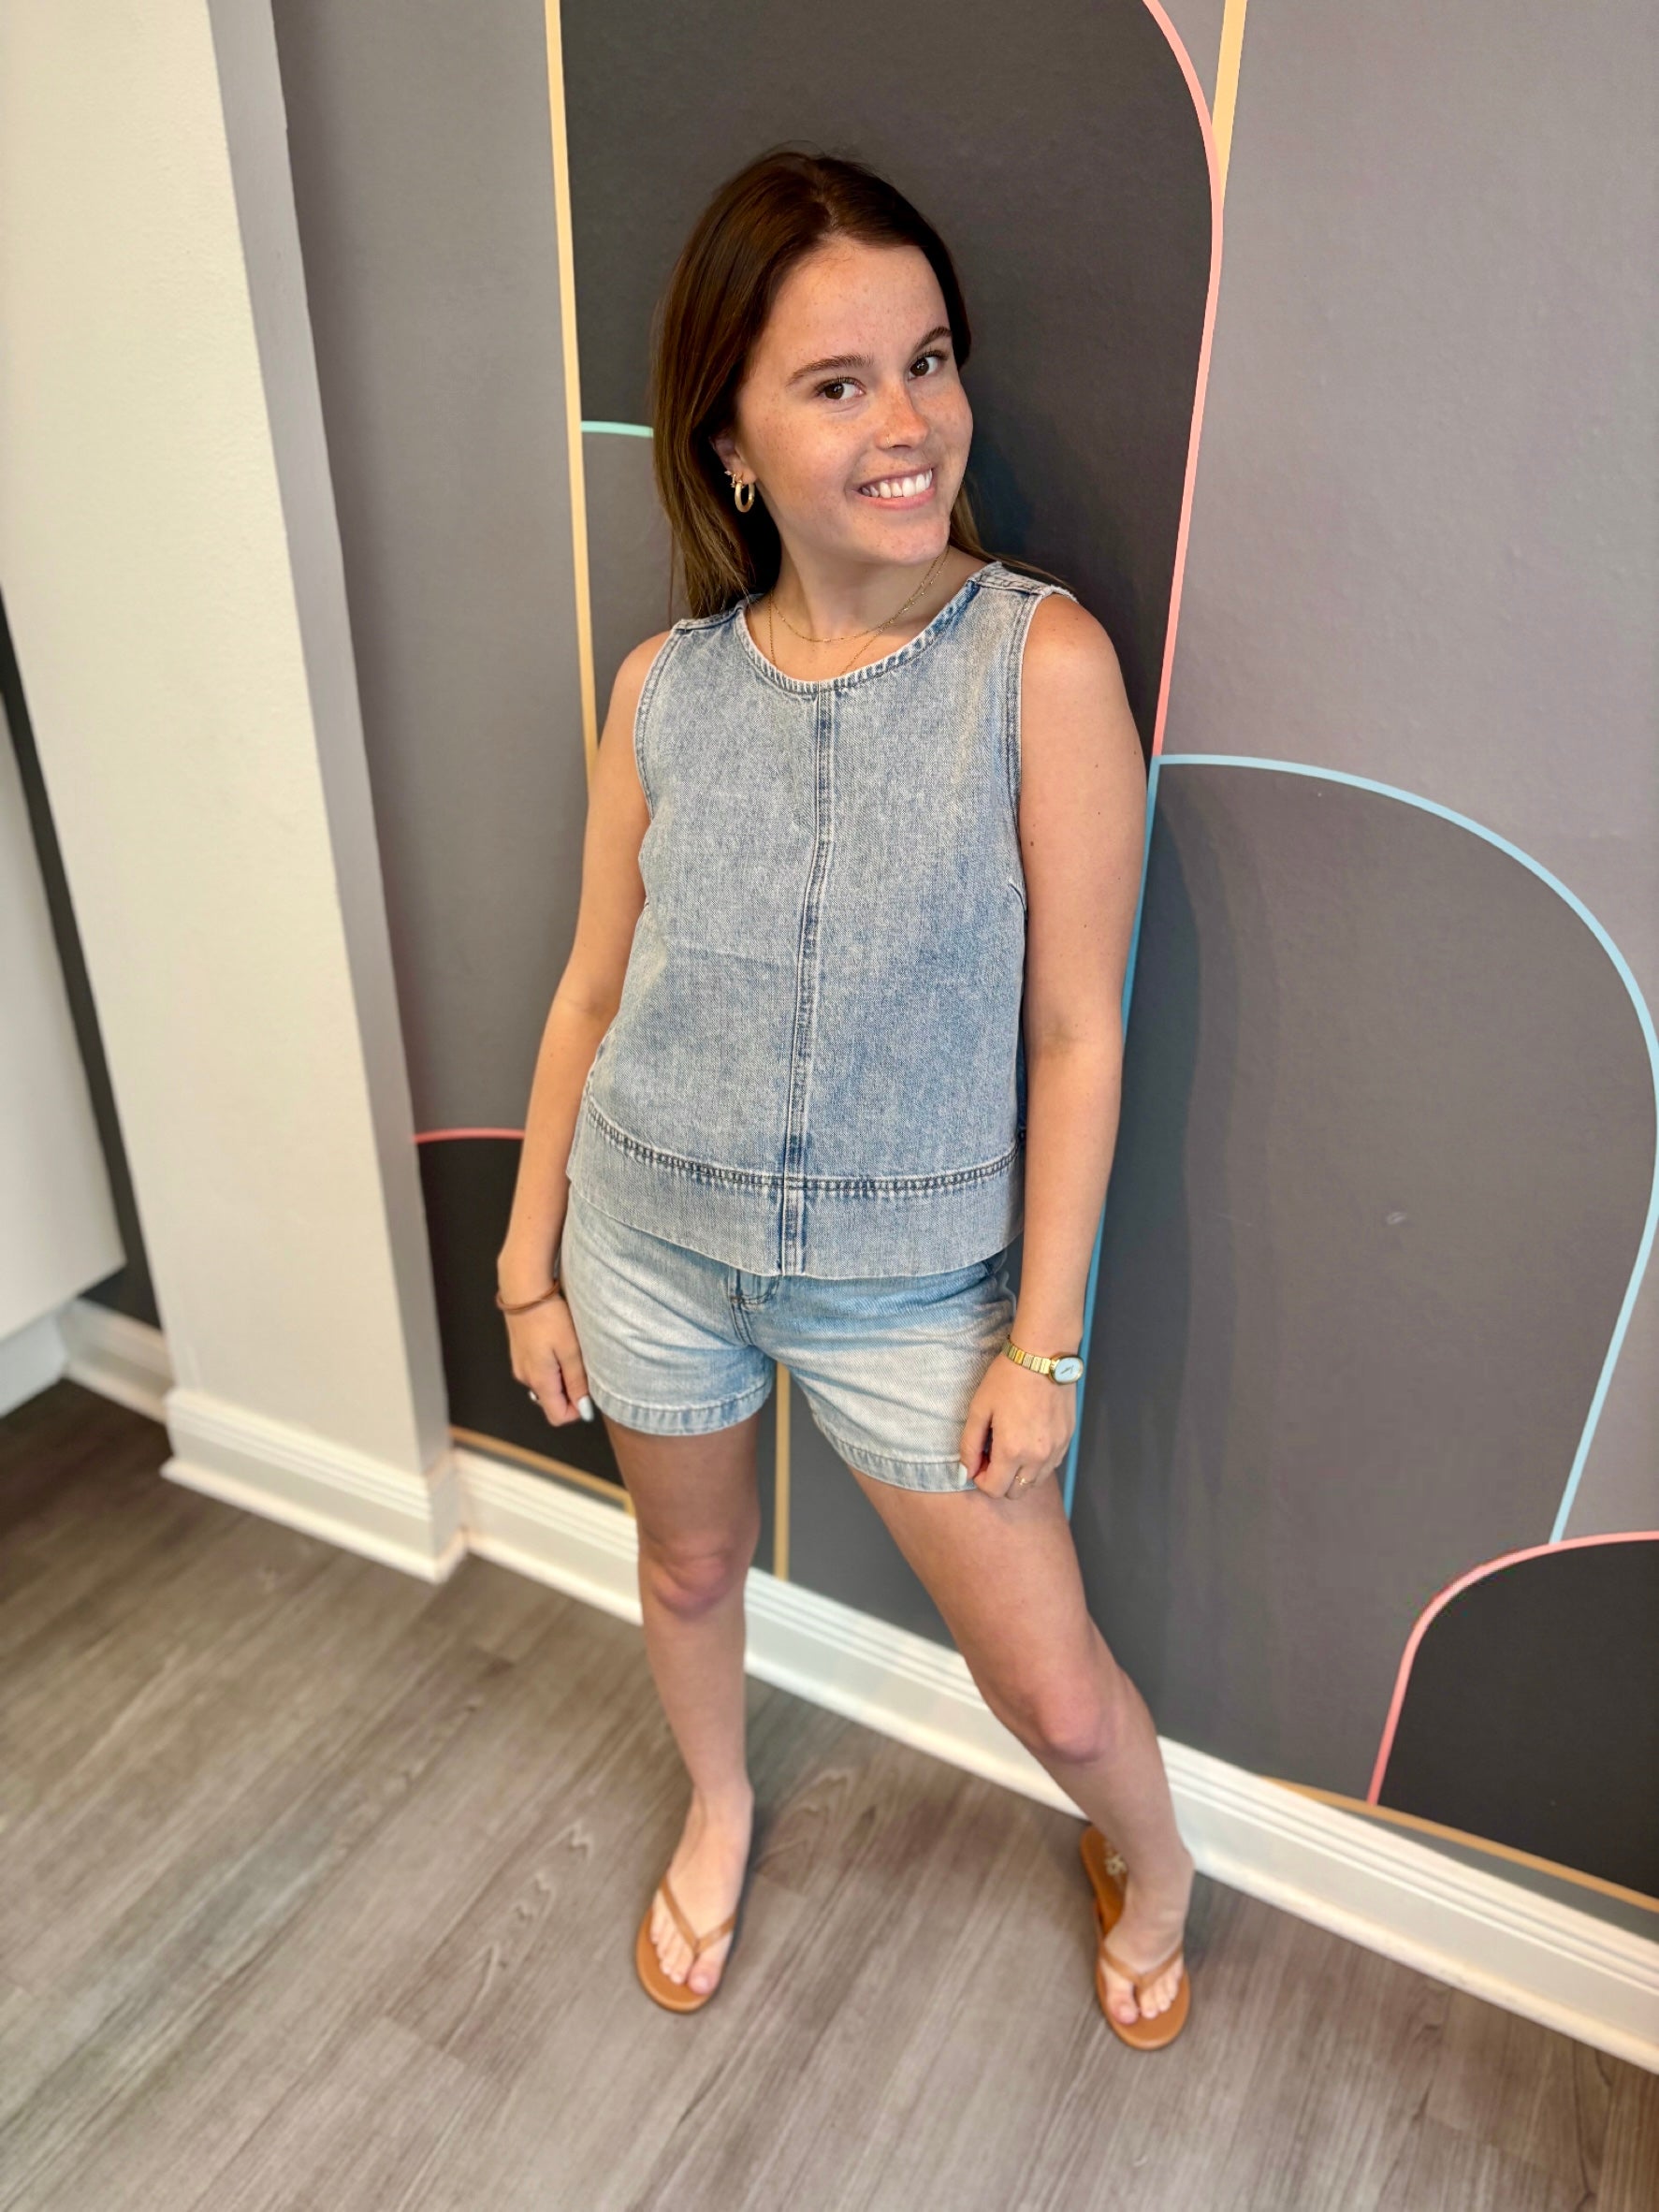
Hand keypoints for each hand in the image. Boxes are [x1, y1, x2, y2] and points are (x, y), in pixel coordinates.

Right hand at [500, 1286, 595, 1425]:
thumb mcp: (571, 1350)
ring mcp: (521, 1365)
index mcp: (539, 1381)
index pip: (558, 1417)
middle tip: (583, 1364)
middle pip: (553, 1401)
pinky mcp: (520, 1353)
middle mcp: (526, 1378)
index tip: (590, 1391)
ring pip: (548, 1384)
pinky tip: (560, 1343)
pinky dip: (553, 1364)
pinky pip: (540, 1369)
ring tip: (573, 1351)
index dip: (577, 1410)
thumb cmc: (550, 1317)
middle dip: (572, 1391)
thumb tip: (584, 1410)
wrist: (524, 1290)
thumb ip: (577, 1382)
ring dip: (563, 1375)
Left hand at [958, 1347, 1073, 1498]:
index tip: (978, 1459)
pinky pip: (1050, 1466)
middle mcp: (1037, 1458)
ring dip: (1019, 1473)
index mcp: (1012, 1451)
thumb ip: (969, 1445)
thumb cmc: (1007, 1378)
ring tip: (1012, 1444)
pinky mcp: (1067, 1440)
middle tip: (993, 1453)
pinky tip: (1029, 1438)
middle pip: (1015, 1492)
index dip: (980, 1479)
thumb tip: (965, 1471)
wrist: (1044, 1356)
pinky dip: (1037, 1462)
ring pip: (1034, 1482)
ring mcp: (1056, 1450)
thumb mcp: (979, 1408)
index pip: (994, 1490)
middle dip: (1000, 1480)